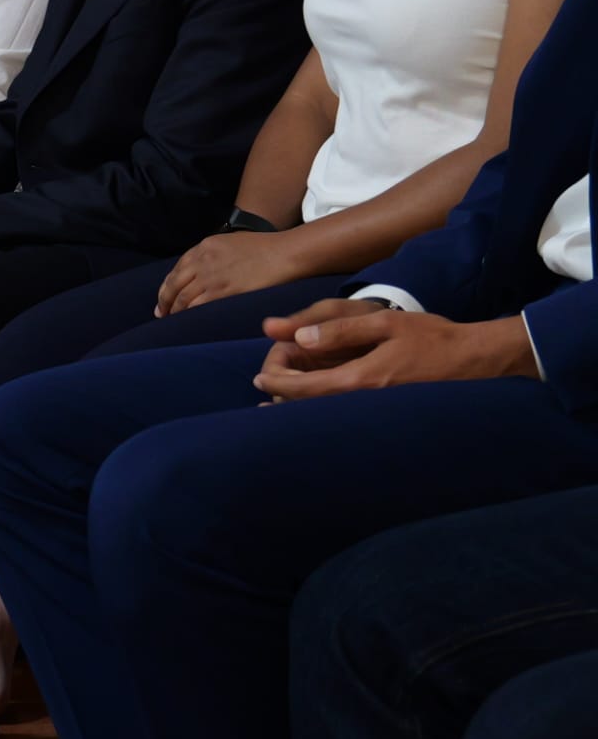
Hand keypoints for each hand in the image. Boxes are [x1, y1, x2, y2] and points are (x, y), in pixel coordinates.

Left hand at [157, 231, 307, 316]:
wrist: (286, 253)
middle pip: (174, 284)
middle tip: (161, 314)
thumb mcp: (232, 243)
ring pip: (182, 298)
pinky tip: (187, 323)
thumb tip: (204, 272)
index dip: (167, 286)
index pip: (177, 269)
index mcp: (205, 247)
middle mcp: (203, 260)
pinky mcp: (223, 292)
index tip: (163, 298)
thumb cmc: (267, 249)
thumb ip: (215, 255)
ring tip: (173, 321)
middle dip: (164, 301)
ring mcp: (212, 276)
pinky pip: (197, 307)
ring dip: (174, 311)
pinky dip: (188, 316)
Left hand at [252, 300, 538, 401]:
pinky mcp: (388, 414)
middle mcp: (366, 404)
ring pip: (328, 415)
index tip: (258, 376)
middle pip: (311, 407)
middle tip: (265, 383)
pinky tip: (318, 401)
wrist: (479, 362)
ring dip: (302, 404)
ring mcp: (378, 413)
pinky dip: (325, 407)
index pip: (304, 389)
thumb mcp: (384, 323)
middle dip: (283, 395)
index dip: (277, 382)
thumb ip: (339, 331)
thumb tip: (298, 338)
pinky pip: (347, 415)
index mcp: (360, 381)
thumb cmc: (433, 338)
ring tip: (279, 397)